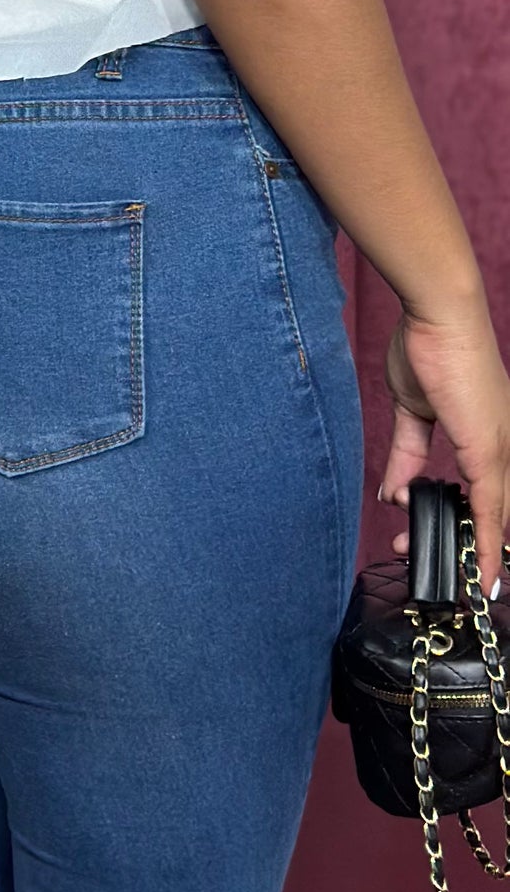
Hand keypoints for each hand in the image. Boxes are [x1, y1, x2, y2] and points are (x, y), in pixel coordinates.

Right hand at [380, 307, 509, 594]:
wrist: (438, 318)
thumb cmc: (427, 349)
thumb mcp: (411, 411)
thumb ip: (405, 456)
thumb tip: (392, 490)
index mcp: (489, 435)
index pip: (487, 493)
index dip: (475, 525)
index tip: (452, 546)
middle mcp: (506, 447)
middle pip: (494, 512)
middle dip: (463, 542)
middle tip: (429, 559)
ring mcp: (502, 451)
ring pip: (495, 518)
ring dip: (466, 549)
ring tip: (440, 570)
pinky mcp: (489, 453)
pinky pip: (491, 511)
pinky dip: (488, 545)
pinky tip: (481, 573)